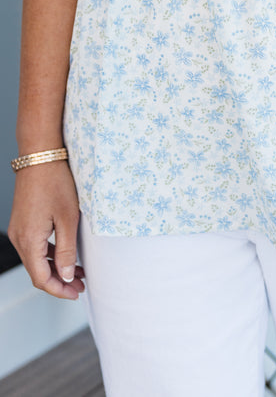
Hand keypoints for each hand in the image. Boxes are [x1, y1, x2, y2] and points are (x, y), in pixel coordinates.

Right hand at [8, 161, 85, 300]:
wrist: (40, 156)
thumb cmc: (56, 183)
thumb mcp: (68, 218)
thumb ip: (67, 250)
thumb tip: (67, 276)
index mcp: (29, 241)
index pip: (42, 279)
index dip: (60, 290)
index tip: (77, 293)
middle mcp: (19, 239)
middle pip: (37, 272)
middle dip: (59, 282)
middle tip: (80, 286)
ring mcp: (19, 230)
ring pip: (35, 260)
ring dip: (55, 269)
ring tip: (78, 272)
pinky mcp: (23, 222)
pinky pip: (34, 247)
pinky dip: (49, 255)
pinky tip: (65, 255)